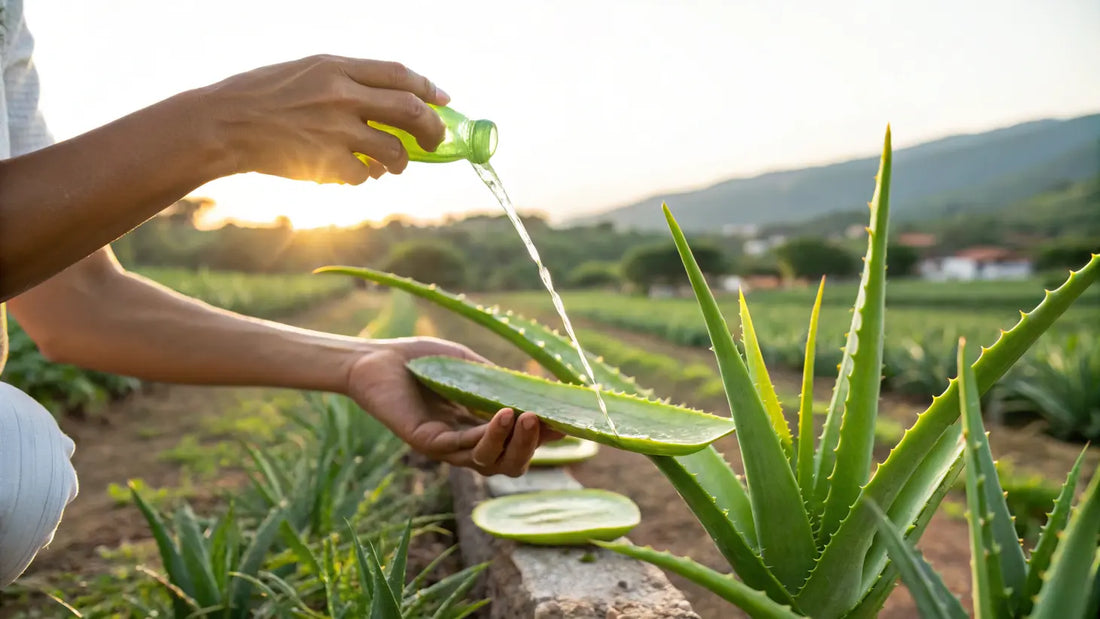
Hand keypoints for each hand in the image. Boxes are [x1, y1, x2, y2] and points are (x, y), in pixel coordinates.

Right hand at [198, 54, 450, 184]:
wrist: (224, 124)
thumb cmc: (263, 96)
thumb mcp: (306, 71)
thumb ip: (347, 81)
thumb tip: (392, 100)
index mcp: (337, 67)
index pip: (400, 74)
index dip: (429, 88)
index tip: (443, 101)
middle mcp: (342, 96)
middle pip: (410, 112)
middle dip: (433, 130)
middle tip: (436, 142)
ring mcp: (336, 131)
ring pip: (394, 151)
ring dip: (400, 162)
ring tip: (392, 163)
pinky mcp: (327, 163)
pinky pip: (365, 175)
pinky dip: (366, 177)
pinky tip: (354, 172)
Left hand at [345, 337, 563, 476]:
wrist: (375, 358)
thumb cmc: (421, 359)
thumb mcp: (470, 367)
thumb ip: (499, 381)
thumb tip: (541, 389)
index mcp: (477, 427)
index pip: (518, 444)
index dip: (543, 439)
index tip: (570, 424)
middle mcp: (464, 444)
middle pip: (509, 464)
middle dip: (533, 447)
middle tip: (548, 422)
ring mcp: (446, 447)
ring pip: (490, 462)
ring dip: (514, 443)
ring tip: (529, 416)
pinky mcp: (427, 442)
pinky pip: (464, 446)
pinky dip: (488, 434)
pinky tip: (504, 413)